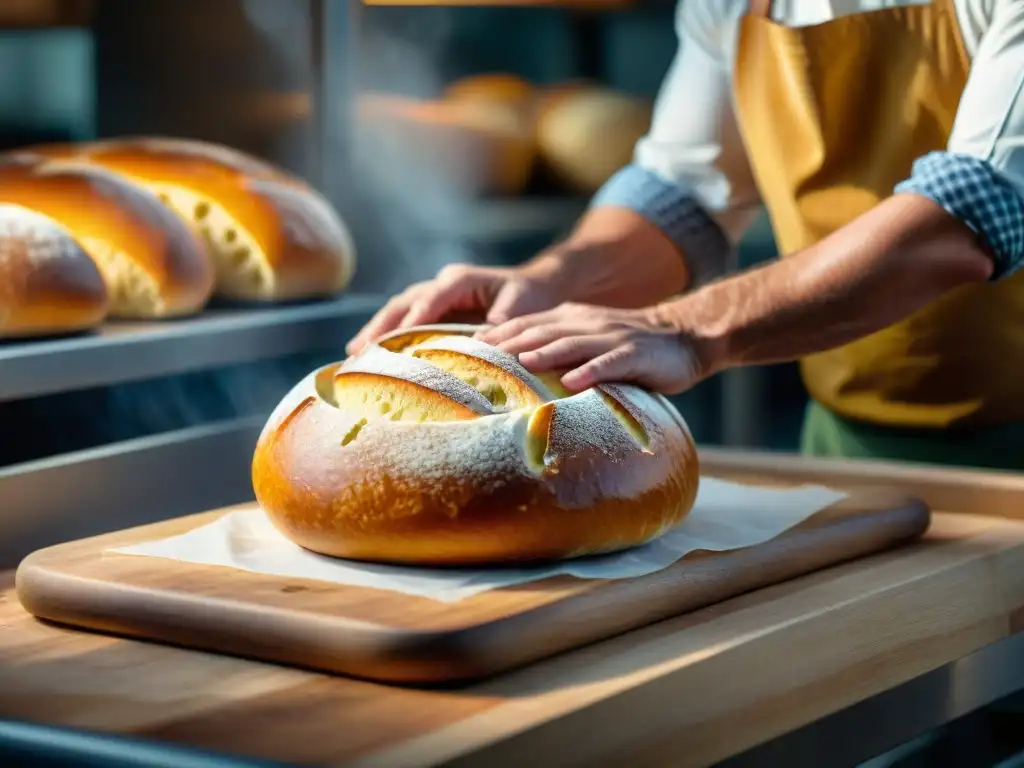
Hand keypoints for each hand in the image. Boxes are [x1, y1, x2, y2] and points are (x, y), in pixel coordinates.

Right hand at [347, 262, 565, 354]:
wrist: (535, 288)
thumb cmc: (529, 297)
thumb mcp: (521, 306)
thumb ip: (501, 322)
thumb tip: (483, 341)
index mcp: (461, 279)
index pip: (431, 297)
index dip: (413, 317)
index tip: (396, 338)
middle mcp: (442, 284)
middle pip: (404, 302)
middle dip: (381, 325)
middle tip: (359, 348)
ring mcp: (434, 295)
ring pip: (399, 310)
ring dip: (377, 330)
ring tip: (355, 352)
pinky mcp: (433, 310)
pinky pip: (405, 320)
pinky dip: (388, 335)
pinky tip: (371, 353)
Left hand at [477, 303, 709, 394]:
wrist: (684, 338)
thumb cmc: (630, 348)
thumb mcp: (590, 339)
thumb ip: (560, 348)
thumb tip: (519, 368)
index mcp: (573, 318)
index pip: (529, 323)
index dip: (501, 332)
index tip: (471, 346)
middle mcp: (588, 323)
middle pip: (543, 330)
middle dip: (512, 342)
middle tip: (483, 357)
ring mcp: (612, 337)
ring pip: (572, 342)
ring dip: (546, 353)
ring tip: (522, 364)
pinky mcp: (635, 354)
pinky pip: (610, 363)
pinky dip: (590, 371)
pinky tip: (573, 382)